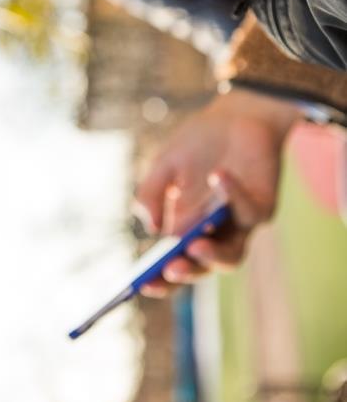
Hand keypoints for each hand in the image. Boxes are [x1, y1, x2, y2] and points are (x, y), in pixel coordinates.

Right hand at [134, 88, 301, 296]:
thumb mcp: (164, 165)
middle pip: (201, 268)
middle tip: (170, 267)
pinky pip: (248, 212)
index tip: (140, 283)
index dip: (159, 280)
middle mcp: (212, 233)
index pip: (171, 263)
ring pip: (231, 256)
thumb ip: (151, 193)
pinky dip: (231, 195)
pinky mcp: (261, 208)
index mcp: (184, 228)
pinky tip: (217, 175)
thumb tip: (150, 226)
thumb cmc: (198, 144)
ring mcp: (238, 225)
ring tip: (195, 242)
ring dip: (213, 255)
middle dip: (186, 273)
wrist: (236, 117)